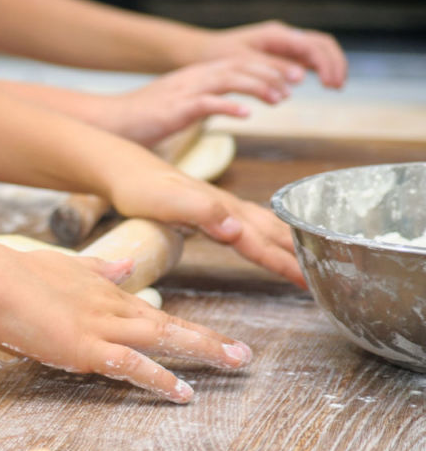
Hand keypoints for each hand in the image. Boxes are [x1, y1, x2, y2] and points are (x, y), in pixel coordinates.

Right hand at [0, 248, 251, 403]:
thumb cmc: (15, 273)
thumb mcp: (64, 267)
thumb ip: (98, 272)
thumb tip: (126, 268)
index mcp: (104, 293)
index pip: (152, 313)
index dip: (184, 328)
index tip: (213, 338)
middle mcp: (111, 308)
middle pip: (169, 326)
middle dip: (209, 341)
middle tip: (244, 355)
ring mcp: (100, 327)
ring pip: (162, 339)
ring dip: (202, 351)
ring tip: (236, 364)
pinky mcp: (85, 347)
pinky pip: (132, 366)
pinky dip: (160, 378)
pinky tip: (184, 393)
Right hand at [97, 58, 291, 145]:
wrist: (109, 121)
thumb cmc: (139, 120)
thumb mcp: (177, 105)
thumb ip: (201, 102)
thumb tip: (223, 109)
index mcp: (194, 75)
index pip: (237, 62)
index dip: (264, 68)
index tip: (286, 81)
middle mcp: (192, 77)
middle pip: (239, 65)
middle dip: (269, 73)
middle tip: (292, 86)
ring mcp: (184, 91)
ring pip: (230, 79)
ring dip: (258, 87)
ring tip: (279, 99)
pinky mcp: (176, 109)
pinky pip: (208, 103)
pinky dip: (230, 106)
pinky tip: (247, 115)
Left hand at [109, 168, 303, 287]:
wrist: (125, 170)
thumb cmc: (142, 188)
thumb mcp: (169, 201)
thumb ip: (203, 213)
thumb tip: (237, 231)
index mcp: (222, 212)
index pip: (259, 243)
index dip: (285, 262)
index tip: (309, 280)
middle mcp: (227, 209)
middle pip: (272, 234)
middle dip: (299, 254)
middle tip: (325, 277)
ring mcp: (220, 208)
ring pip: (264, 227)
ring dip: (288, 243)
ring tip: (309, 258)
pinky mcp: (209, 210)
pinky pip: (248, 226)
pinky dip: (266, 235)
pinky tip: (268, 238)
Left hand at [196, 20, 347, 88]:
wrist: (204, 52)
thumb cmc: (220, 56)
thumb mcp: (243, 63)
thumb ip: (271, 69)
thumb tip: (301, 78)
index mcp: (276, 34)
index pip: (312, 45)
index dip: (326, 64)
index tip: (330, 84)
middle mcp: (285, 36)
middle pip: (322, 44)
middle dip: (334, 63)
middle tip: (338, 86)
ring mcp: (285, 44)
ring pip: (318, 50)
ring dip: (331, 66)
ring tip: (336, 86)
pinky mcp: (283, 54)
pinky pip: (308, 58)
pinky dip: (320, 69)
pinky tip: (326, 83)